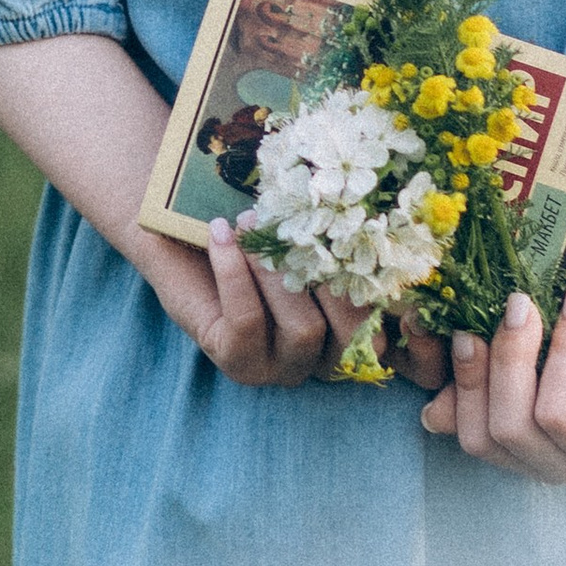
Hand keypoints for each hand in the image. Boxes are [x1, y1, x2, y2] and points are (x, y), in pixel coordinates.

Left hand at [136, 219, 369, 387]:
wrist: (178, 234)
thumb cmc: (246, 225)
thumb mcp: (291, 220)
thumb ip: (334, 222)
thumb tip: (374, 200)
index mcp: (345, 323)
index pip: (382, 314)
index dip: (387, 290)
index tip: (366, 233)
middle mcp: (320, 354)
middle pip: (351, 329)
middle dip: (326, 270)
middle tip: (291, 218)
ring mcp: (280, 366)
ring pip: (303, 330)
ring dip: (277, 270)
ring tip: (247, 221)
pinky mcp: (238, 362)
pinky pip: (247, 321)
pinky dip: (236, 273)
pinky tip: (220, 234)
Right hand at [417, 271, 565, 491]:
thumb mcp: (540, 345)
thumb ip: (491, 379)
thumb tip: (432, 416)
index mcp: (548, 455)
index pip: (482, 443)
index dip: (468, 387)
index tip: (469, 330)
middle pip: (511, 431)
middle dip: (509, 357)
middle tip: (524, 303)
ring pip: (555, 415)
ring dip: (561, 344)